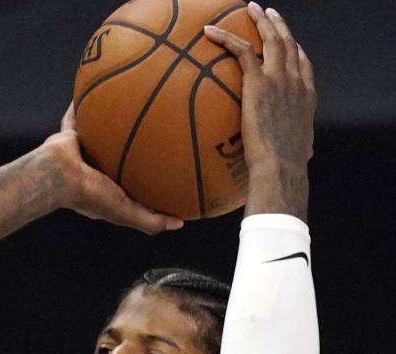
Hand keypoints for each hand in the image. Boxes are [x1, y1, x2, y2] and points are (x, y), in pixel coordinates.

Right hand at [40, 105, 183, 234]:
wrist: (58, 176)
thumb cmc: (90, 195)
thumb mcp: (125, 211)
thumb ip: (150, 220)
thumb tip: (181, 224)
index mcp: (107, 187)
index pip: (131, 181)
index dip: (147, 173)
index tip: (167, 165)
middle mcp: (95, 168)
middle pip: (119, 152)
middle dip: (134, 143)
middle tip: (156, 128)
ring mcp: (82, 150)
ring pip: (102, 132)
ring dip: (113, 119)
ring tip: (130, 101)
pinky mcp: (70, 134)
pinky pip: (78, 113)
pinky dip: (84, 102)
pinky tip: (97, 80)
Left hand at [205, 3, 314, 217]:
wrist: (281, 170)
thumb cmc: (285, 174)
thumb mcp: (295, 160)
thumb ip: (292, 154)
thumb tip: (289, 167)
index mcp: (306, 100)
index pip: (305, 67)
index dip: (298, 53)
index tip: (292, 45)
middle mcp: (297, 83)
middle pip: (290, 45)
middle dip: (280, 27)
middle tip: (270, 14)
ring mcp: (280, 79)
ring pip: (272, 39)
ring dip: (261, 21)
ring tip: (251, 8)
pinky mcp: (259, 83)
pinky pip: (241, 50)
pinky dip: (225, 37)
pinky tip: (209, 31)